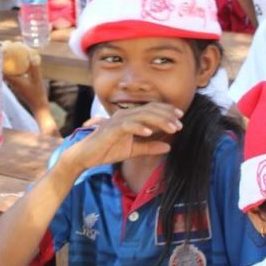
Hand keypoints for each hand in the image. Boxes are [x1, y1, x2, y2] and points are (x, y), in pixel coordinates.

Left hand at [5, 62, 59, 136]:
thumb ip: (34, 68)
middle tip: (4, 54)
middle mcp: (12, 84)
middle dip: (3, 63)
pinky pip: (13, 77)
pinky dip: (14, 71)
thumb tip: (32, 56)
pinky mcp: (19, 87)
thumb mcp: (37, 80)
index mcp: (14, 81)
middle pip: (4, 72)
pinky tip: (19, 67)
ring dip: (8, 67)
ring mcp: (15, 86)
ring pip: (8, 75)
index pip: (2, 72)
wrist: (39, 106)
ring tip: (10, 58)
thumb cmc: (38, 94)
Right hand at [63, 103, 181, 170]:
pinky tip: (149, 132)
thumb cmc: (106, 150)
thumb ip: (149, 147)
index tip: (180, 117)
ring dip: (158, 121)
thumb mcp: (132, 150)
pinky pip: (127, 126)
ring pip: (141, 115)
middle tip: (180, 123)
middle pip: (148, 110)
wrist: (85, 156)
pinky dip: (139, 127)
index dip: (166, 111)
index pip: (150, 109)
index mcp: (128, 118)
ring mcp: (116, 121)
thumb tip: (168, 147)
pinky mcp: (110, 130)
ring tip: (171, 128)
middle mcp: (123, 115)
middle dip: (166, 116)